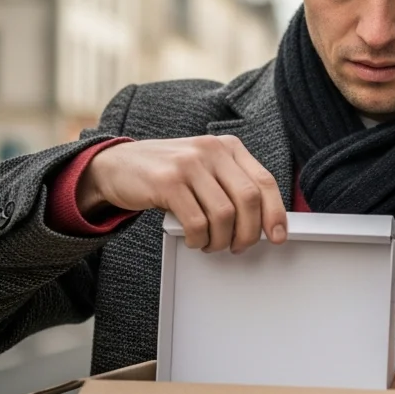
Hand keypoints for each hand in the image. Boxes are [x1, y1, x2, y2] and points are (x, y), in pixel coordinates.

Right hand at [77, 135, 287, 253]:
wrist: (116, 165)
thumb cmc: (167, 173)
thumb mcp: (204, 169)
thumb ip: (230, 184)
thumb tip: (262, 221)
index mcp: (227, 146)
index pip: (264, 181)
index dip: (275, 212)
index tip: (278, 235)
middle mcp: (211, 150)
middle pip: (249, 199)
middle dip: (250, 232)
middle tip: (240, 247)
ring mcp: (188, 163)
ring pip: (224, 214)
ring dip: (222, 240)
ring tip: (212, 244)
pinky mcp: (167, 182)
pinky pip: (196, 222)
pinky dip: (200, 239)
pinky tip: (195, 240)